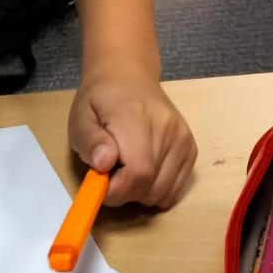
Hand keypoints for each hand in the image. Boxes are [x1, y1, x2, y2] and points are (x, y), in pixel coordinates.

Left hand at [67, 63, 197, 208]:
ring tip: (127, 171)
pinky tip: (144, 174)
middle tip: (111, 175)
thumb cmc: (100, 101)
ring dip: (141, 194)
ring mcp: (183, 139)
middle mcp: (168, 130)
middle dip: (125, 194)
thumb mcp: (81, 118)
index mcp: (138, 119)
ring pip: (164, 193)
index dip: (116, 191)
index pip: (137, 173)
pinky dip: (158, 191)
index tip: (101, 186)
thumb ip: (90, 142)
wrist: (129, 78)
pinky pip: (177, 189)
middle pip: (151, 187)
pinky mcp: (191, 149)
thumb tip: (105, 163)